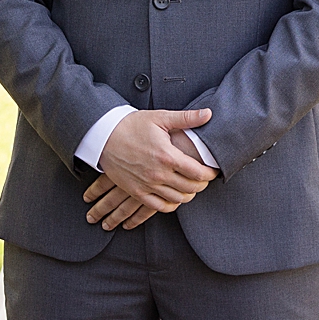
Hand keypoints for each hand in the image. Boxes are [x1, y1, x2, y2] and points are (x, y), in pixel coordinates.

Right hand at [89, 109, 216, 227]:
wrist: (104, 136)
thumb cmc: (132, 125)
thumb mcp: (160, 117)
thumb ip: (186, 118)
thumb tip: (208, 113)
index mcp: (167, 156)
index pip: (198, 172)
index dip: (210, 173)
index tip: (214, 171)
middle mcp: (159, 174)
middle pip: (190, 188)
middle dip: (202, 184)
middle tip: (205, 178)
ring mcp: (147, 185)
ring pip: (177, 199)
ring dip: (189, 195)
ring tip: (192, 186)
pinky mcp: (137, 192)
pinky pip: (159, 207)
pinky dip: (171, 204)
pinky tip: (175, 197)